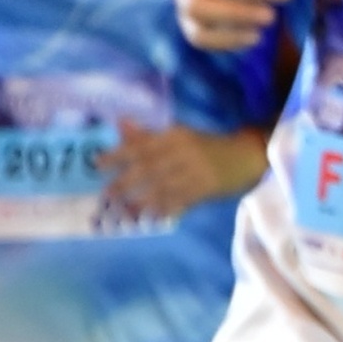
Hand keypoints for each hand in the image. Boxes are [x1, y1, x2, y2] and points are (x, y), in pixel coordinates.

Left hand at [102, 124, 269, 221]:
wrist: (245, 157)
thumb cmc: (206, 146)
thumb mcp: (179, 135)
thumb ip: (148, 134)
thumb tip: (119, 123)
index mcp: (176, 135)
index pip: (142, 145)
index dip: (117, 155)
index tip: (96, 164)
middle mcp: (184, 152)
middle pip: (148, 168)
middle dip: (124, 183)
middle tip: (106, 195)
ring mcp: (195, 172)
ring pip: (161, 189)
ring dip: (140, 201)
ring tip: (122, 211)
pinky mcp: (205, 190)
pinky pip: (178, 202)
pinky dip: (162, 210)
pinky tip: (149, 217)